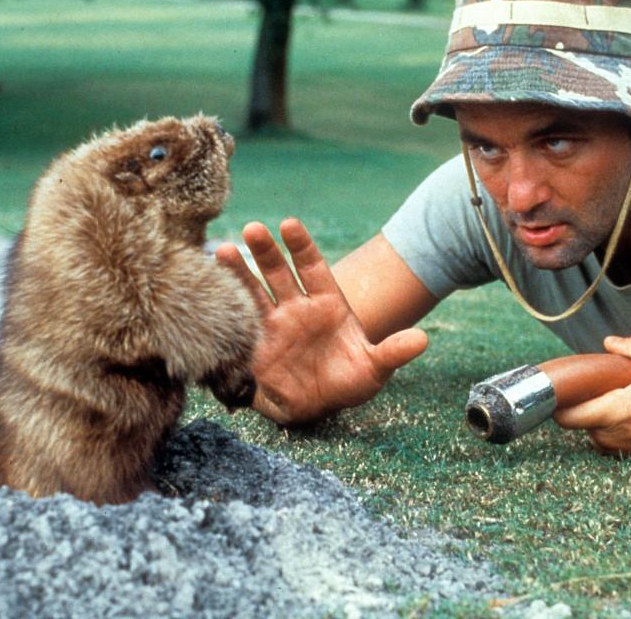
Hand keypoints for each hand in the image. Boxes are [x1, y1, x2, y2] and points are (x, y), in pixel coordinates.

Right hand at [215, 218, 427, 424]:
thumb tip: (422, 339)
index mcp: (327, 303)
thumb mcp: (374, 369)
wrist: (317, 406)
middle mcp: (297, 305)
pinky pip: (237, 319)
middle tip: (253, 229)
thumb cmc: (347, 382)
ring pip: (253, 290)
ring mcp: (273, 322)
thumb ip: (393, 352)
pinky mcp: (253, 343)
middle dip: (266, 250)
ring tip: (222, 251)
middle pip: (279, 271)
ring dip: (238, 271)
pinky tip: (207, 286)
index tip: (289, 224)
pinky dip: (224, 304)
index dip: (301, 246)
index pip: (313, 266)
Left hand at [552, 336, 630, 467]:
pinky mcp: (628, 459)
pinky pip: (610, 441)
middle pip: (577, 421)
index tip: (563, 389)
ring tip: (618, 401)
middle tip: (593, 389)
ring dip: (597, 418)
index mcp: (614, 412)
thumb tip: (610, 342)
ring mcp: (619, 451)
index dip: (556, 403)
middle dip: (580, 405)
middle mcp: (611, 435)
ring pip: (592, 431)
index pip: (565, 416)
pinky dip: (612, 429)